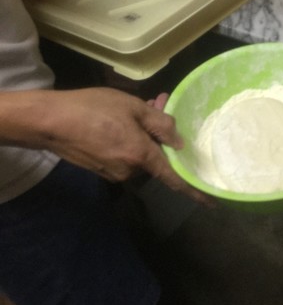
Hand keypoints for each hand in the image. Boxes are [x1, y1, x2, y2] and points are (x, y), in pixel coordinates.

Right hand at [0, 87, 210, 205]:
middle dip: (161, 135)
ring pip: (139, 153)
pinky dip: (129, 139)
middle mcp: (130, 171)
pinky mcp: (100, 168)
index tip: (212, 201)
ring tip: (138, 106)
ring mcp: (113, 172)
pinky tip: (119, 119)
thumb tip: (180, 142)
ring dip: (144, 133)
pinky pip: (125, 154)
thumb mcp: (132, 107)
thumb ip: (160, 124)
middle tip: (160, 103)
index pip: (174, 178)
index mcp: (141, 156)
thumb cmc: (92, 109)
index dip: (194, 190)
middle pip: (156, 157)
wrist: (49, 121)